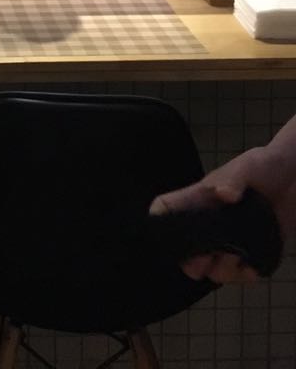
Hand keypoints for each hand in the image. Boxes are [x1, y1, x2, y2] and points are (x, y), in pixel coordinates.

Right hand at [150, 145, 295, 282]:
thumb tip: (223, 194)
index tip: (165, 235)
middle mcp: (211, 222)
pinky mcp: (251, 251)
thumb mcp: (249, 166)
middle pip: (186, 250)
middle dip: (192, 261)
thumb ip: (234, 179)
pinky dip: (245, 275)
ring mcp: (230, 239)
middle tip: (208, 259)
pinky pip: (240, 274)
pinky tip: (254, 266)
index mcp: (201, 199)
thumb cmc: (266, 166)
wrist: (295, 179)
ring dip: (222, 269)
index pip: (168, 208)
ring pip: (212, 267)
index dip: (160, 221)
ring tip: (239, 258)